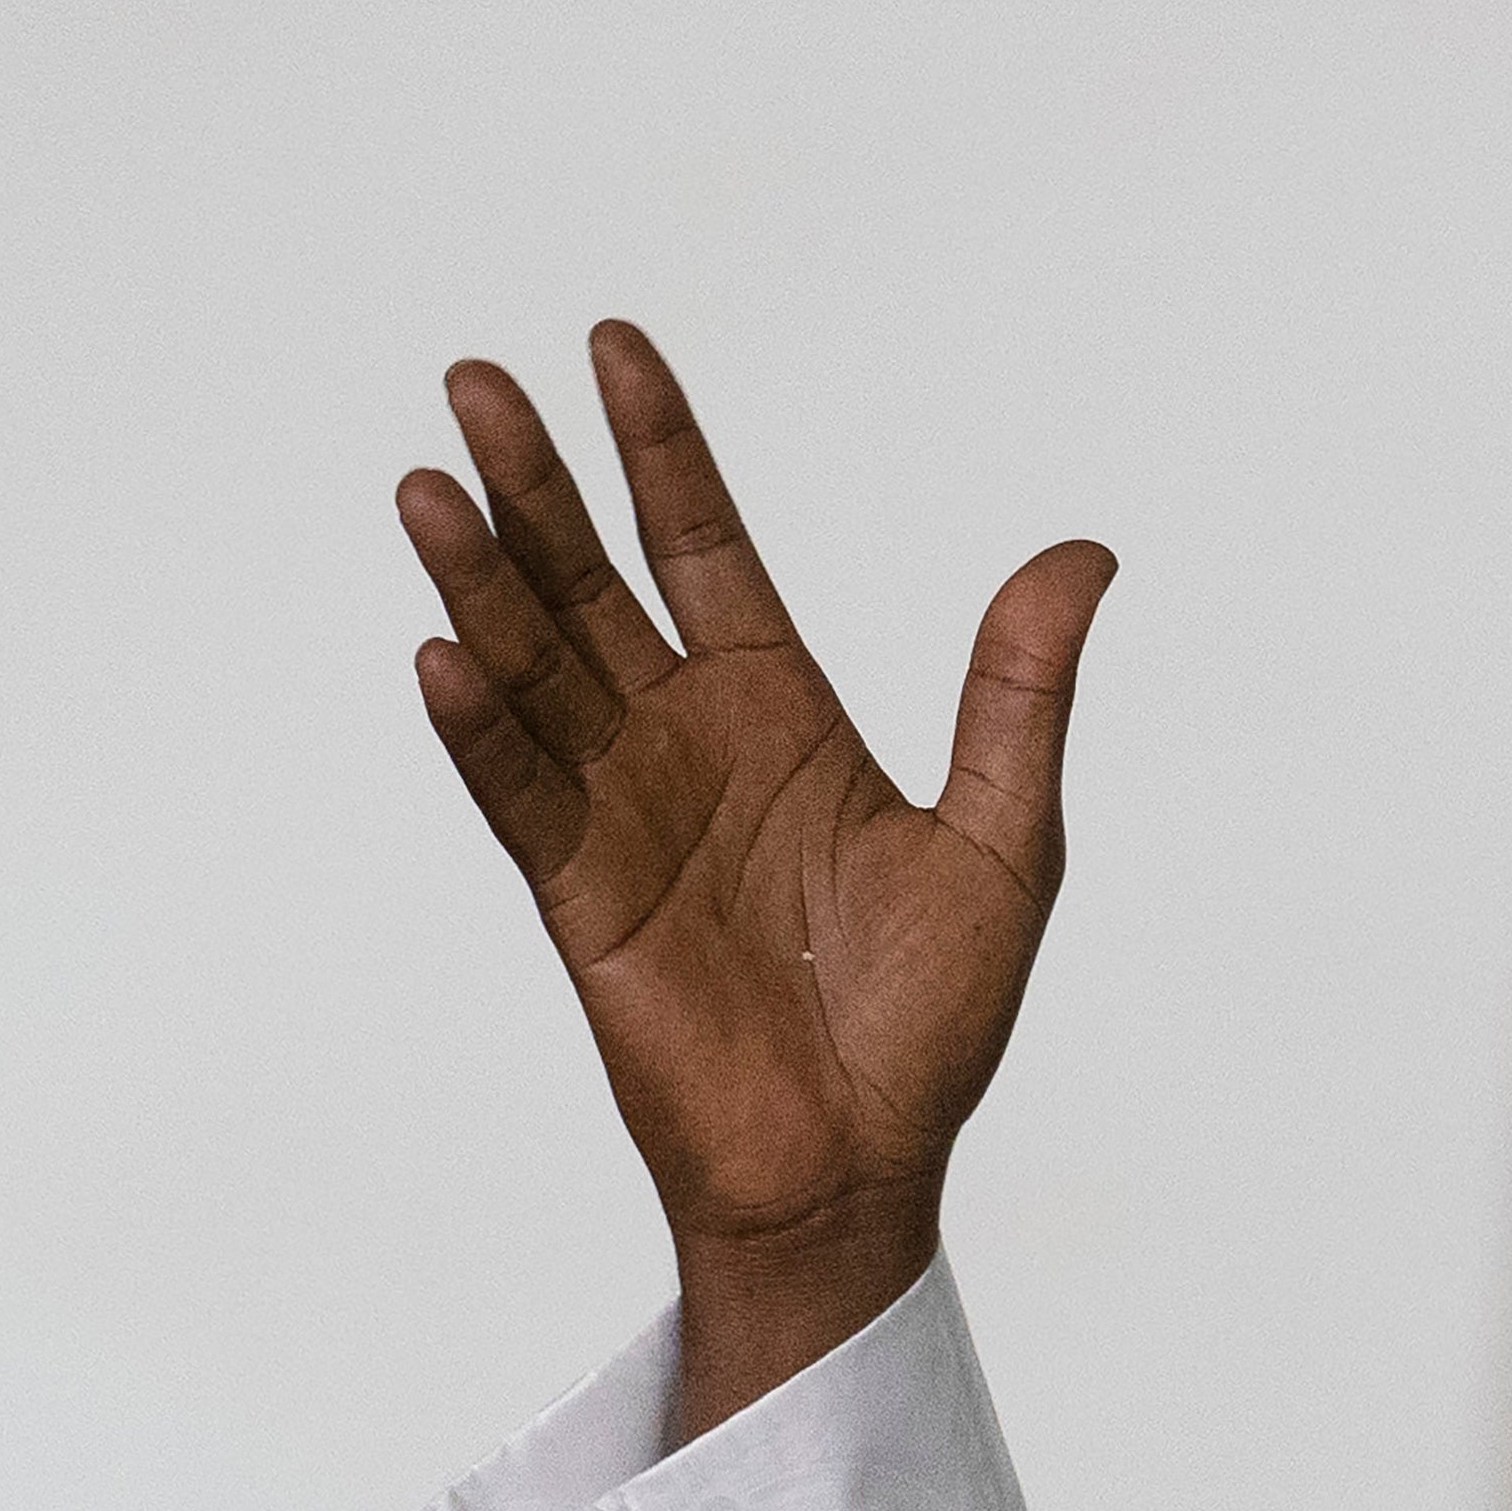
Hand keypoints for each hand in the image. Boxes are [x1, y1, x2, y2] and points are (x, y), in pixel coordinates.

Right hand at [401, 323, 1116, 1441]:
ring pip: (535, 671)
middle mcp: (686, 743)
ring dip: (479, 582)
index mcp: (781, 711)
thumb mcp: (1006, 840)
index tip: (612, 342)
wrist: (863, 1168)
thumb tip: (1084, 553)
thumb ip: (1020, 694)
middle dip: (536, 483)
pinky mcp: (582, 901)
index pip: (704, 545)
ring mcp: (624, 816)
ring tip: (427, 487)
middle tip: (475, 378)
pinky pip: (519, 798)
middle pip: (593, 583)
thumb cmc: (932, 1022)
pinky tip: (438, 652)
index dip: (659, 448)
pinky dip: (478, 731)